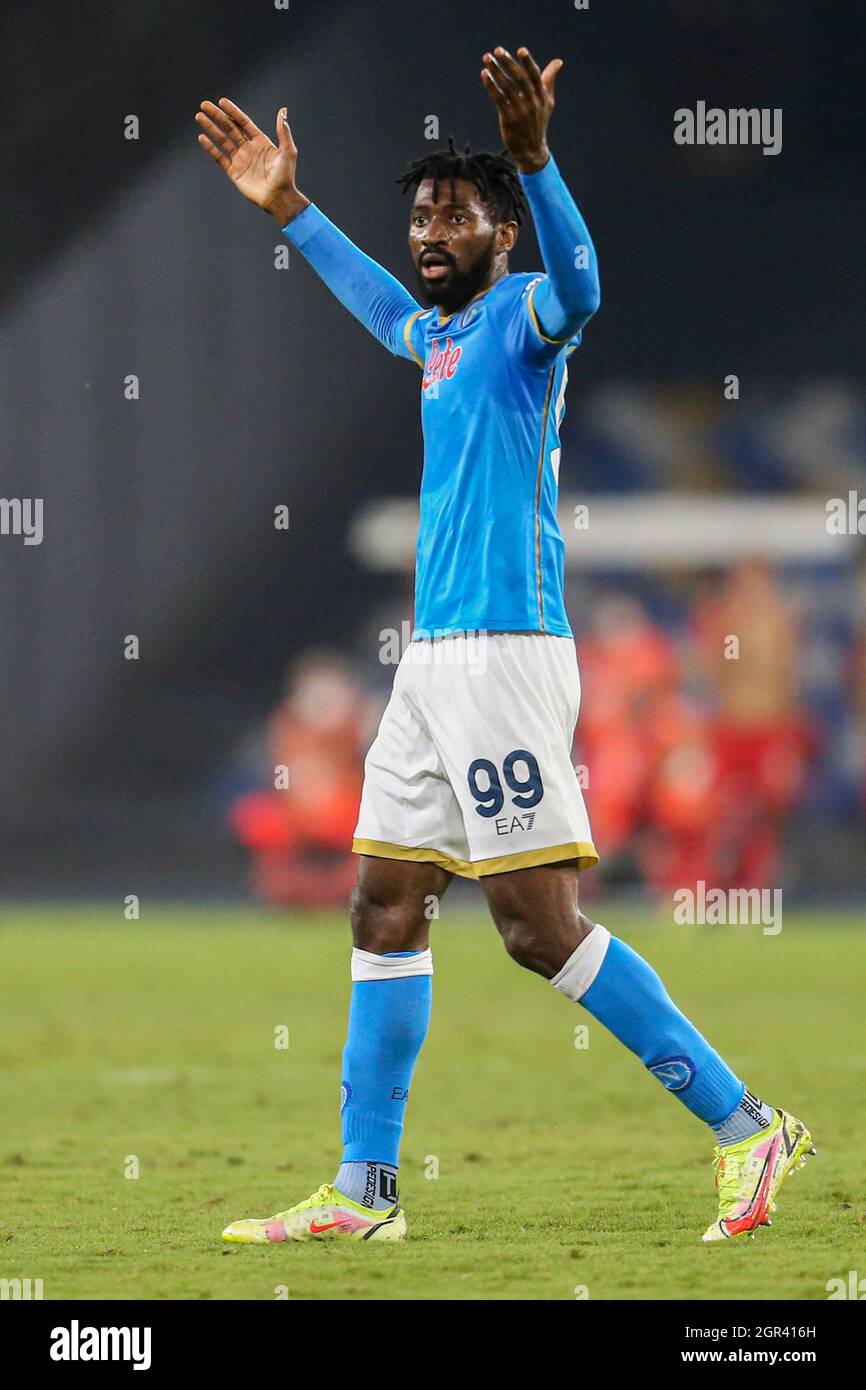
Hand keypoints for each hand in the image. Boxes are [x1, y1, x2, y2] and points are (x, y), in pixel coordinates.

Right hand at [195, 98, 308, 225]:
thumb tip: (283, 111)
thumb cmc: (286, 176)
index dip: (233, 112)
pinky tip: (202, 138)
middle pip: (229, 128)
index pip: (243, 122)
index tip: (221, 101)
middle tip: (204, 105)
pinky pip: (219, 158)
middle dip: (217, 116)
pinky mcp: (234, 172)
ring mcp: (240, 160)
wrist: (279, 198)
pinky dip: (210, 148)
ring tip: (199, 116)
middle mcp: (248, 148)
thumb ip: (283, 131)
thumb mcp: (288, 151)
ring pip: (222, 140)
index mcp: (260, 141)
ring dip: (211, 128)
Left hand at [480, 45, 561, 173]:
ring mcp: (520, 111)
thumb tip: (559, 62)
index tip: (521, 50)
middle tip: (497, 50)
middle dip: (508, 63)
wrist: (532, 150)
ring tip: (486, 59)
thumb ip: (549, 80)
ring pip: (506, 87)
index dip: (528, 63)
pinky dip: (490, 86)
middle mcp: (532, 102)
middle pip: (519, 78)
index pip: (535, 76)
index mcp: (542, 96)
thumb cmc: (538, 122)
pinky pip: (498, 98)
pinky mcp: (508, 119)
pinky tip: (484, 75)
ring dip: (496, 71)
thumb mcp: (547, 102)